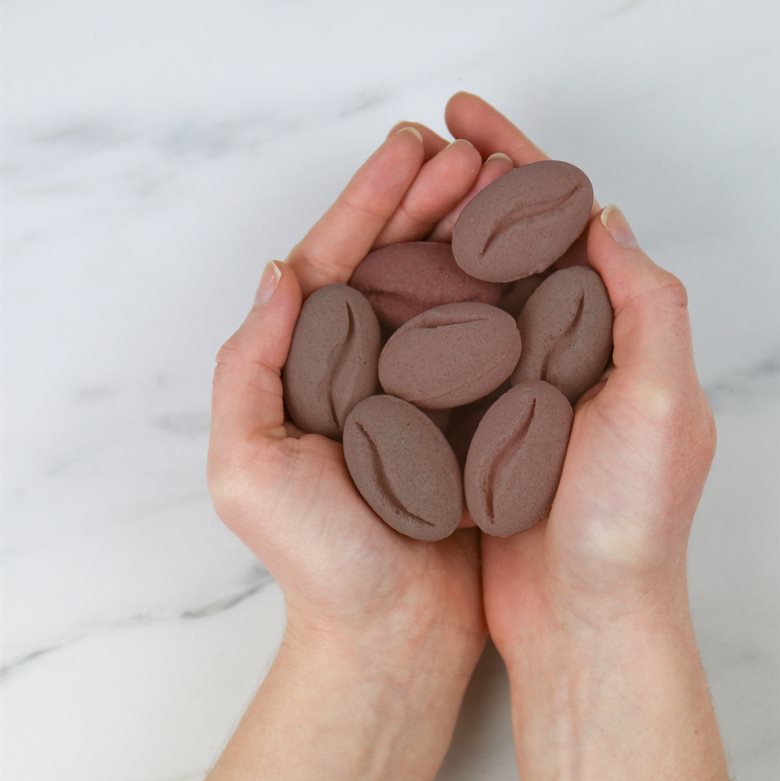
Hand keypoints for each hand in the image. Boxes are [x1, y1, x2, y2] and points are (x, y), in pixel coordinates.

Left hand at [208, 124, 509, 651]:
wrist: (392, 632)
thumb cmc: (320, 561)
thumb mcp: (249, 470)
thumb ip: (249, 368)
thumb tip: (280, 273)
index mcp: (305, 364)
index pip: (334, 259)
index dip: (371, 199)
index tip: (413, 148)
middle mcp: (360, 364)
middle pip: (392, 261)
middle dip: (429, 199)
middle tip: (471, 152)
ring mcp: (414, 384)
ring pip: (441, 288)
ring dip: (468, 232)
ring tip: (505, 183)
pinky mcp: (462, 412)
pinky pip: (480, 337)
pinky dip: (500, 292)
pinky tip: (529, 258)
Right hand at [445, 93, 732, 780]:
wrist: (582, 620)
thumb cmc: (627, 519)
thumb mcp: (662, 401)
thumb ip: (645, 300)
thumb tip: (603, 214)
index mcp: (613, 330)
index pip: (562, 220)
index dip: (517, 160)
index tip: (465, 115)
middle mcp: (564, 348)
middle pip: (510, 243)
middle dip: (466, 185)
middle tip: (416, 143)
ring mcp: (515, 383)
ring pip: (470, 288)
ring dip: (435, 237)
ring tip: (391, 195)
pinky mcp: (475, 422)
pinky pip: (442, 346)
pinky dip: (416, 308)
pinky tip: (379, 283)